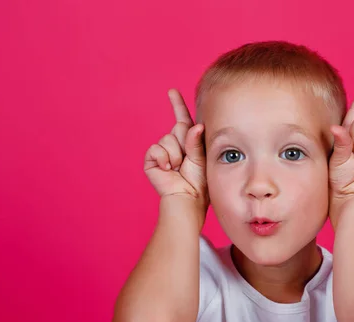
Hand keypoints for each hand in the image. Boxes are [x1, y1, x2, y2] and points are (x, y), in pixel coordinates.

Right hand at [144, 89, 207, 207]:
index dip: (177, 104)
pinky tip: (167, 169)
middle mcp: (174, 144)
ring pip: (167, 139)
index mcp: (188, 141)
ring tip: (179, 168)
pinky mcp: (152, 159)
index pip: (182, 119)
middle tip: (187, 160)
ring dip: (175, 154)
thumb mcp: (201, 158)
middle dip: (184, 143)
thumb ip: (196, 141)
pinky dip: (163, 159)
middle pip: (177, 128)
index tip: (172, 91)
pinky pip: (156, 149)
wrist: (188, 197)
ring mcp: (162, 151)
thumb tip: (195, 125)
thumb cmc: (199, 181)